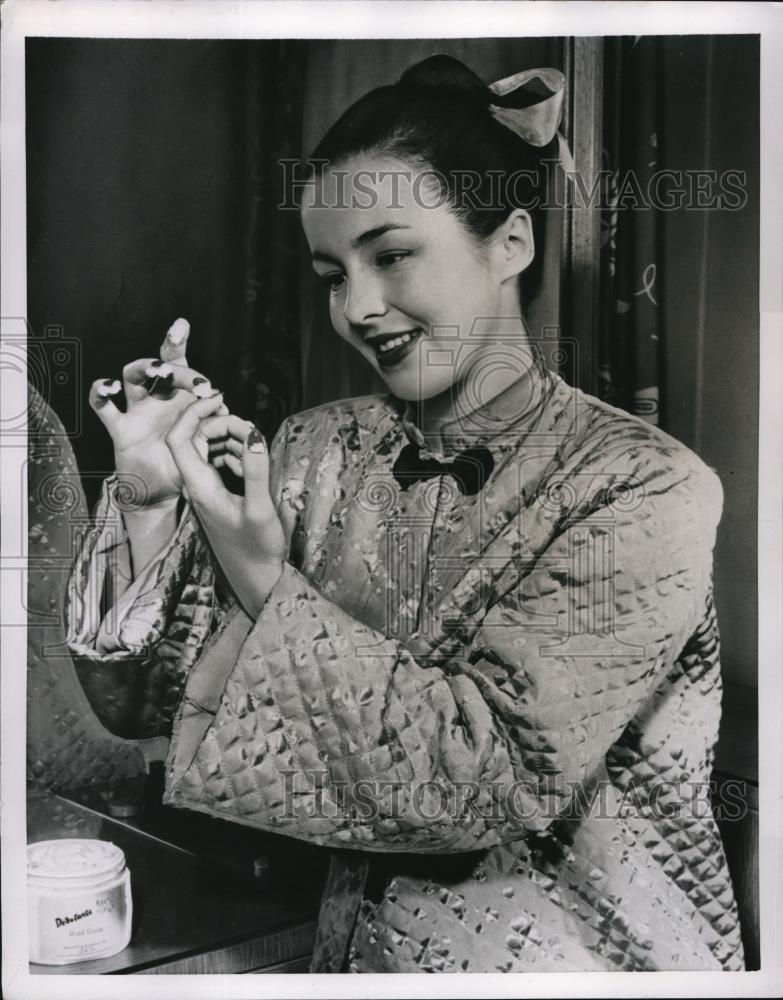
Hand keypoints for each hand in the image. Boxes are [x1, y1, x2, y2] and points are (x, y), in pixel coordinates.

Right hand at [89, 318, 227, 507]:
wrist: (162, 494)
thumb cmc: (184, 465)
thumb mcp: (203, 442)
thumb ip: (211, 421)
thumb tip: (220, 401)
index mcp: (180, 399)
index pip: (180, 364)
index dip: (180, 346)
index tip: (196, 357)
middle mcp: (157, 400)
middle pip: (161, 367)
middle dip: (181, 370)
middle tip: (200, 384)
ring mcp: (137, 412)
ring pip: (132, 376)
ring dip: (143, 366)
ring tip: (158, 369)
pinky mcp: (120, 430)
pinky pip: (103, 408)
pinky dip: (100, 393)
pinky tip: (109, 387)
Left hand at [165, 392, 285, 618]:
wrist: (256, 580)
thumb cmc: (258, 550)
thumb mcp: (261, 508)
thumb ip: (255, 470)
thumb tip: (253, 435)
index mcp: (200, 488)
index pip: (180, 439)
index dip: (194, 413)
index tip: (220, 400)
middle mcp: (196, 487)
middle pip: (192, 440)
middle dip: (218, 424)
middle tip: (249, 425)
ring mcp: (204, 492)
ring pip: (205, 451)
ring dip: (227, 438)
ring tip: (253, 439)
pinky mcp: (215, 497)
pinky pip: (215, 464)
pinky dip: (231, 453)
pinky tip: (250, 457)